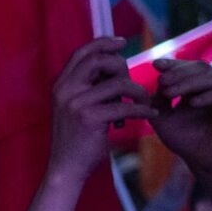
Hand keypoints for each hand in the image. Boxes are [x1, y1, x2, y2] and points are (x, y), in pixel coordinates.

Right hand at [48, 37, 147, 182]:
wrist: (66, 168)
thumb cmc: (76, 138)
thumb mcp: (75, 107)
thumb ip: (88, 86)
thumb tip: (112, 65)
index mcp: (61, 85)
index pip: (82, 52)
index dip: (103, 42)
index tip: (122, 42)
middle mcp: (65, 90)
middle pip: (101, 60)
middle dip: (123, 67)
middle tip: (131, 85)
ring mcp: (76, 103)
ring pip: (119, 83)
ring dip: (138, 91)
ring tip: (144, 102)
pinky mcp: (89, 118)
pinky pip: (125, 106)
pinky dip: (142, 109)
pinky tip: (150, 114)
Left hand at [148, 58, 211, 180]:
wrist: (203, 161)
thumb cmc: (185, 140)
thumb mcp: (163, 120)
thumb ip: (156, 103)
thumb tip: (150, 85)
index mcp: (197, 86)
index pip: (186, 67)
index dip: (172, 64)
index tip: (155, 64)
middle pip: (200, 68)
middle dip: (179, 72)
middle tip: (162, 80)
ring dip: (190, 83)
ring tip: (170, 92)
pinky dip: (209, 97)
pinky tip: (193, 102)